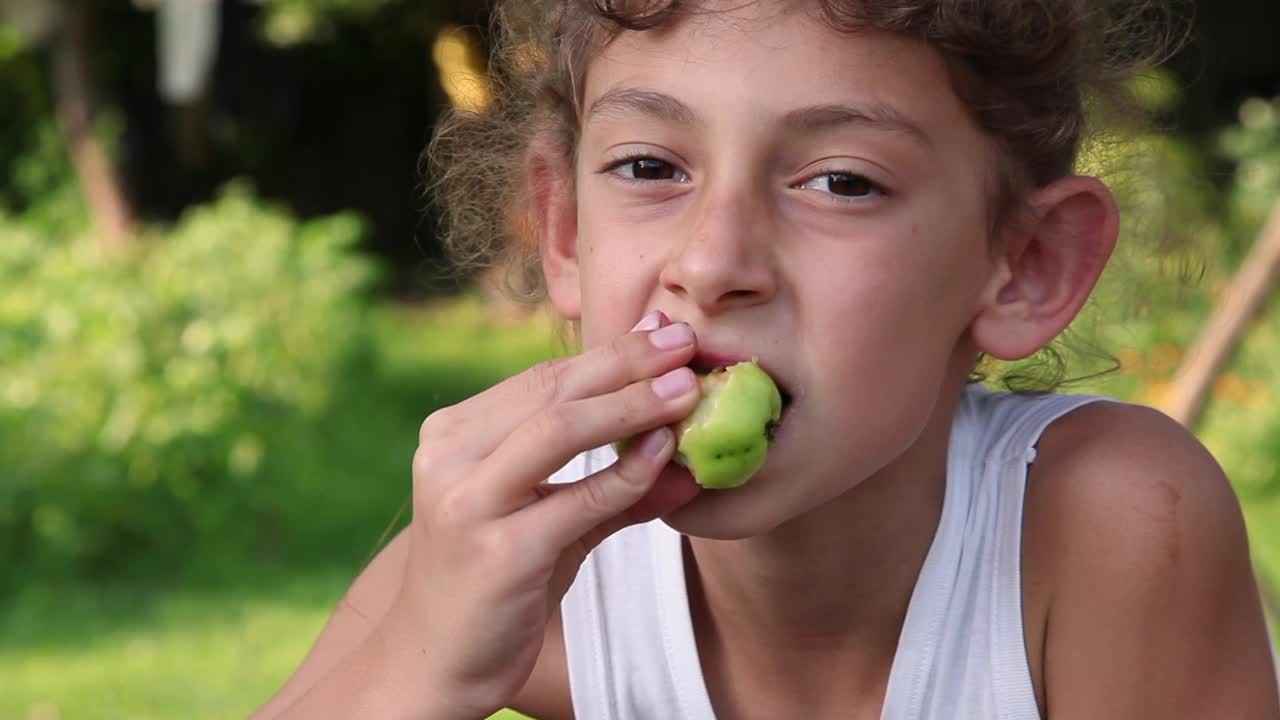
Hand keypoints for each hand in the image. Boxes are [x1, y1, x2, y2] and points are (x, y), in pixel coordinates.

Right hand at [386, 310, 701, 716]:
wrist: (436, 663)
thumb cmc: (494, 587)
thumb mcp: (551, 524)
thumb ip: (610, 486)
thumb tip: (682, 454)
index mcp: (453, 435)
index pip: (542, 378)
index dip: (609, 354)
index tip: (664, 333)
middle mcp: (449, 457)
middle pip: (551, 391)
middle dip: (625, 363)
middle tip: (685, 343)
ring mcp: (467, 502)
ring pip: (559, 430)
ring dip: (630, 405)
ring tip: (686, 390)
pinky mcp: (497, 551)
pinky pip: (577, 500)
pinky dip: (627, 473)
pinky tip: (665, 456)